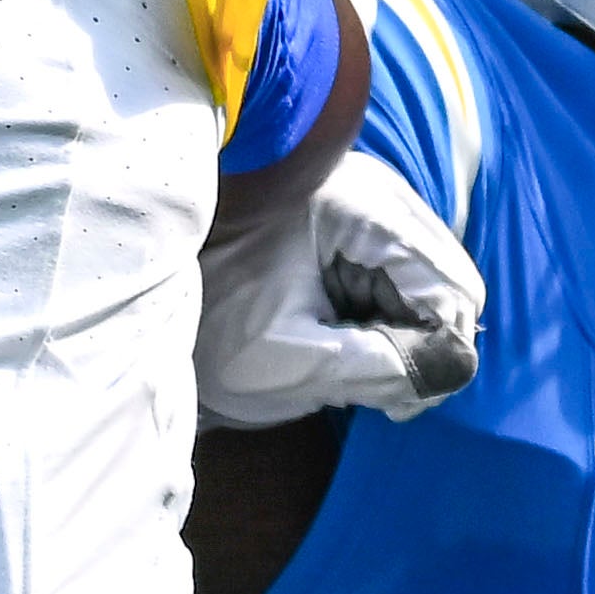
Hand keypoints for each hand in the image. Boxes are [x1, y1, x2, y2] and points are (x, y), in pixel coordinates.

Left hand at [199, 143, 485, 424]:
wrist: (143, 299)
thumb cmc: (204, 326)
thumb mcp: (287, 360)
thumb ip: (375, 368)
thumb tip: (451, 371)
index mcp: (361, 211)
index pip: (448, 286)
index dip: (440, 349)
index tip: (402, 399)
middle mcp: (375, 194)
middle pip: (445, 280)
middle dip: (423, 341)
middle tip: (379, 393)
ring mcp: (365, 206)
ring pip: (425, 282)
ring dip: (403, 332)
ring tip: (352, 369)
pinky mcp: (351, 226)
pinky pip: (395, 277)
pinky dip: (381, 317)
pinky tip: (342, 341)